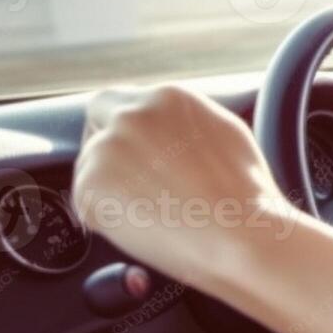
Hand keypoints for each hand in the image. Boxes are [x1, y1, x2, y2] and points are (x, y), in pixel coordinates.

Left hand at [72, 84, 301, 289]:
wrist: (241, 235)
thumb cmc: (245, 196)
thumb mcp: (226, 134)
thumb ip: (187, 122)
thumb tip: (175, 130)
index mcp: (169, 98)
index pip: (123, 100)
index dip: (123, 125)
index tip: (132, 148)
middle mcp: (133, 115)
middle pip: (96, 120)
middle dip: (105, 145)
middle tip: (124, 178)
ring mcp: (108, 148)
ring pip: (90, 165)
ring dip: (109, 187)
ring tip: (150, 213)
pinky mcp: (91, 186)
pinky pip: (86, 202)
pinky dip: (106, 218)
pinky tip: (143, 227)